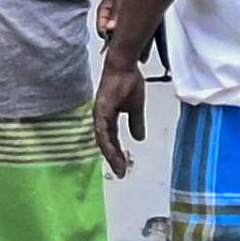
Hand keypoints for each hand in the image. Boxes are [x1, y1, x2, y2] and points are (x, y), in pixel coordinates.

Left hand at [91, 63, 146, 177]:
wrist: (125, 67)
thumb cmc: (128, 83)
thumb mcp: (135, 108)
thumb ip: (136, 123)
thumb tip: (139, 139)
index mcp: (108, 119)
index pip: (111, 141)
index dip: (117, 154)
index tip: (124, 169)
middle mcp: (101, 118)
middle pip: (105, 143)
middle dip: (114, 159)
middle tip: (121, 174)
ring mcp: (99, 113)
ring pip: (102, 139)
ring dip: (110, 154)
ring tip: (119, 167)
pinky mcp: (101, 108)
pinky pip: (102, 129)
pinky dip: (106, 141)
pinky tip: (111, 151)